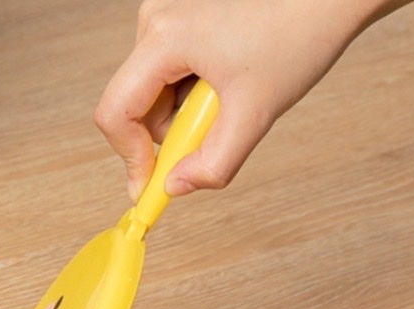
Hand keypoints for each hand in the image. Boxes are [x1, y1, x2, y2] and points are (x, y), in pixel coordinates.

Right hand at [95, 0, 411, 200]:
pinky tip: (229, 82)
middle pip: (136, 105)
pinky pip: (171, 73)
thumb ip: (213, 163)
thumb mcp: (254, 115)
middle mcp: (154, 20)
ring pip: (156, 93)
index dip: (130, 158)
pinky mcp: (181, 18)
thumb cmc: (297, 40)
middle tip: (218, 130)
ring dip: (186, 114)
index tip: (151, 188)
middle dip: (172, 133)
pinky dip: (194, 94)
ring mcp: (166, 15)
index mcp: (163, 38)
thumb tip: (175, 186)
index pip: (116, 113)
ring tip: (233, 97)